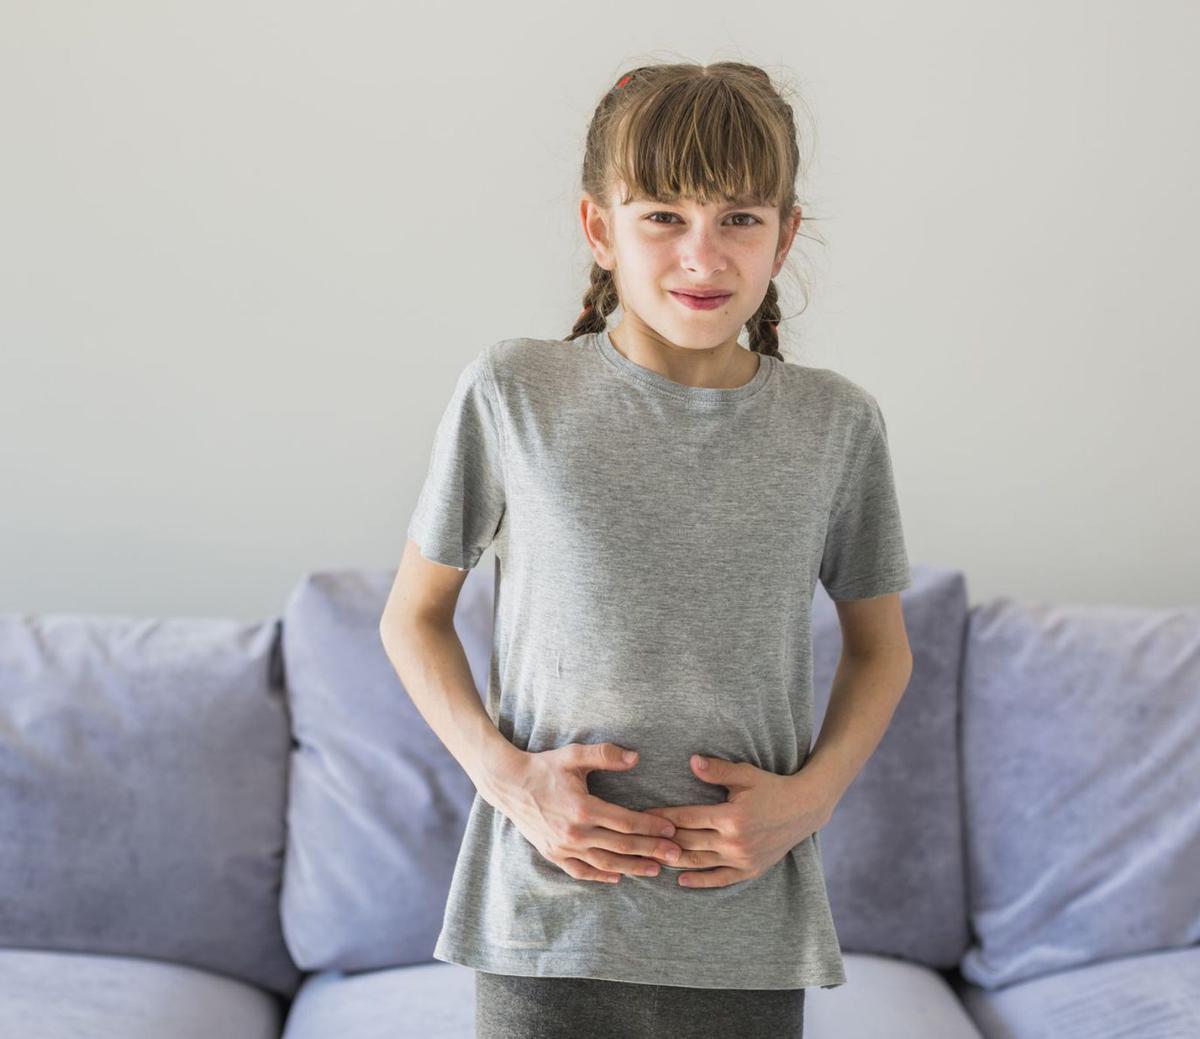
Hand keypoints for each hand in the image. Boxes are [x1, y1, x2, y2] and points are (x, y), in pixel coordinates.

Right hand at [490, 743, 684, 883]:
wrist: (508, 783)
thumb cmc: (544, 766)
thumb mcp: (574, 755)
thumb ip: (605, 755)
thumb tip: (635, 757)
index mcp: (582, 807)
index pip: (626, 821)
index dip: (651, 827)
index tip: (671, 829)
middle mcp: (574, 832)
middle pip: (621, 845)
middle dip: (651, 850)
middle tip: (677, 855)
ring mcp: (563, 846)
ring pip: (605, 862)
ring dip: (632, 867)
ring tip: (655, 870)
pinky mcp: (553, 853)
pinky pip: (581, 871)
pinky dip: (601, 875)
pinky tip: (618, 876)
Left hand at [642, 754, 830, 888]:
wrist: (804, 809)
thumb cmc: (772, 787)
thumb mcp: (746, 774)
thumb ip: (717, 771)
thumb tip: (691, 761)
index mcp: (731, 817)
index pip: (687, 818)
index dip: (662, 817)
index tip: (642, 816)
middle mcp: (735, 842)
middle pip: (689, 842)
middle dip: (662, 840)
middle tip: (638, 838)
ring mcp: (743, 859)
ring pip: (700, 862)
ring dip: (675, 861)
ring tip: (651, 858)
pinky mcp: (750, 870)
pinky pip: (721, 879)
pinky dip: (700, 881)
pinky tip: (681, 880)